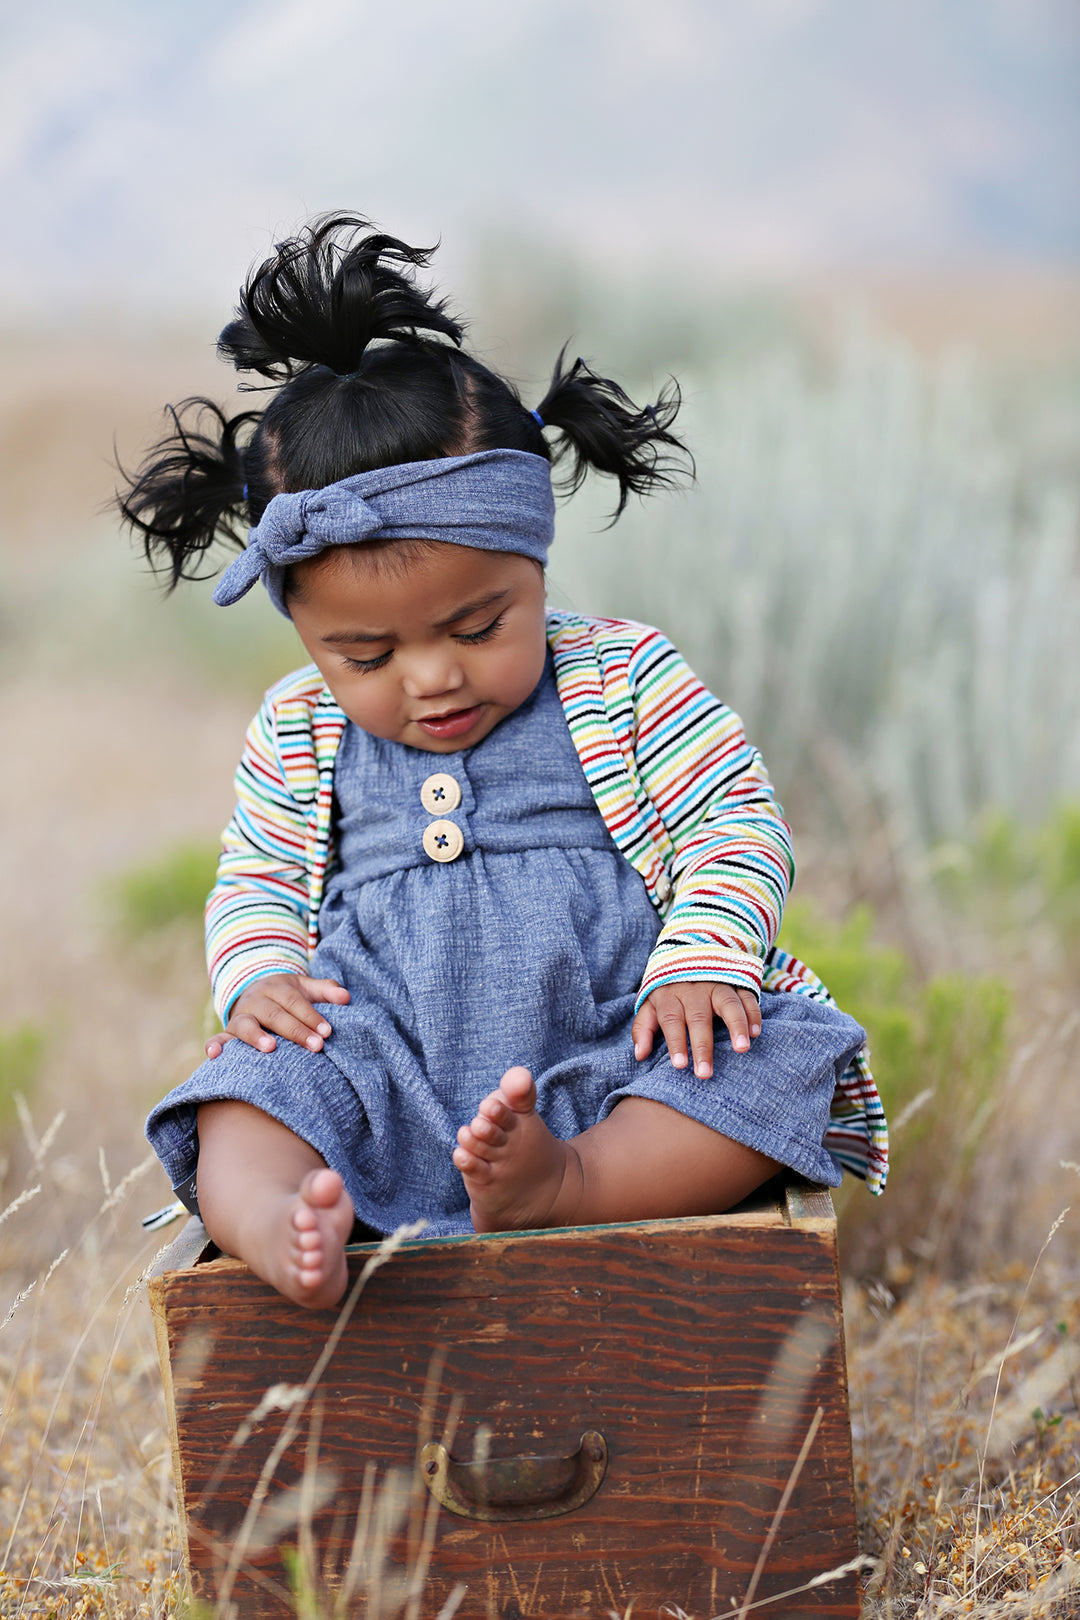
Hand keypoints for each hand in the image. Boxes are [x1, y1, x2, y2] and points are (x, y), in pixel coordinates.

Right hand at [205, 974, 350, 1057]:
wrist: (255, 991)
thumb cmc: (288, 996)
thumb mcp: (305, 988)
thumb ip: (325, 990)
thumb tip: (346, 997)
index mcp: (278, 987)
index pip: (295, 1001)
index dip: (311, 1015)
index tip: (327, 1032)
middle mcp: (257, 1000)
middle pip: (275, 1014)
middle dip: (296, 1030)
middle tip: (315, 1046)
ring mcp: (241, 1015)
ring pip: (246, 1024)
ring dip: (256, 1036)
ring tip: (271, 1048)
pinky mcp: (228, 1032)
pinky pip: (218, 1038)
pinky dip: (214, 1046)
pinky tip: (214, 1056)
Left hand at [632, 982, 760, 1077]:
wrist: (688, 948)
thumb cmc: (668, 987)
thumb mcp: (650, 1002)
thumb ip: (643, 1028)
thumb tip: (639, 1055)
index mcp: (670, 996)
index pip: (671, 1020)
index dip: (676, 1042)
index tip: (680, 1065)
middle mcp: (694, 990)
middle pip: (698, 1018)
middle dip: (702, 1046)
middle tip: (705, 1073)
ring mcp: (717, 983)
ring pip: (727, 1004)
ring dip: (736, 1026)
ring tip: (741, 1049)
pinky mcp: (736, 980)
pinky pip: (747, 996)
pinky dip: (753, 1013)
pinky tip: (756, 1032)